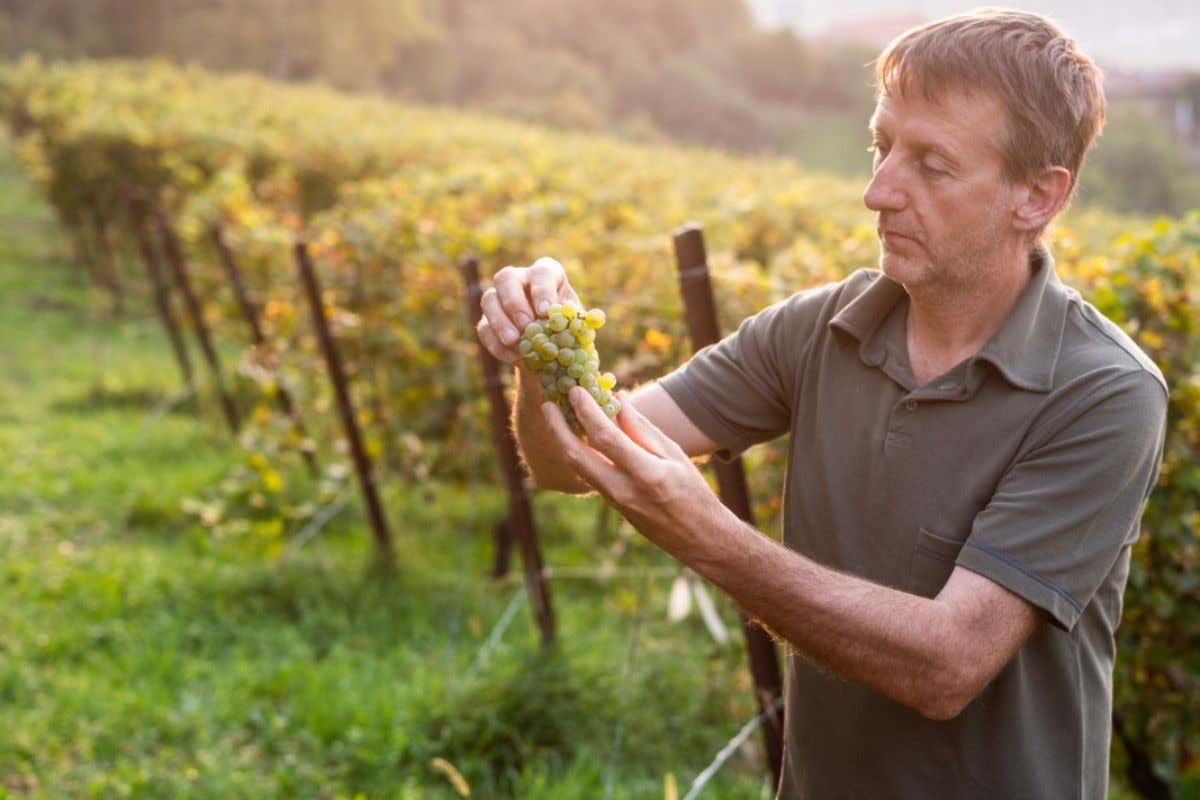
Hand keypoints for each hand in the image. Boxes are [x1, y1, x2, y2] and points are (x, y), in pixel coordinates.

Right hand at [476, 256, 581, 364]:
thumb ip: (580, 321)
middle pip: (506, 278)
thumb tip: (589, 318)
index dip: (542, 290)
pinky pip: (484, 328)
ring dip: (500, 322)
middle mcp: (519, 280)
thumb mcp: (579, 326)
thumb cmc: (569, 331)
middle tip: (526, 326)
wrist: (551, 353)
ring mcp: (499, 299)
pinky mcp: (487, 321)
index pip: (541, 273)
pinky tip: (513, 357)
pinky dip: (497, 344)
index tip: (545, 311)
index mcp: (546, 275)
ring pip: (489, 300)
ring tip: (515, 341)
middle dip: (514, 302)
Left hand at [541, 387, 728, 555]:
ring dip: (562, 441)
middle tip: (547, 404)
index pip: (606, 438)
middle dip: (557, 428)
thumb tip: (617, 398)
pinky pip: (587, 476)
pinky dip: (577, 453)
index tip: (575, 390)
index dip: (587, 411)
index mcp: (646, 474)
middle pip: (577, 456)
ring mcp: (614, 502)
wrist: (697, 538)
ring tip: (555, 416)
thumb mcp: (673, 454)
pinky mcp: (611, 507)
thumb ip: (642, 428)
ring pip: (577, 468)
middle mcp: (624, 490)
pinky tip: (574, 437)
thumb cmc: (693, 491)